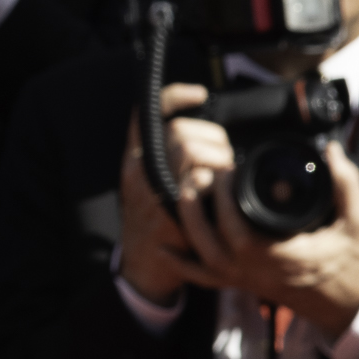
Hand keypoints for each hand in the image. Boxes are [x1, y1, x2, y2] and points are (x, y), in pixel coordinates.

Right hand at [117, 84, 232, 306]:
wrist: (144, 264)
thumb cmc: (152, 218)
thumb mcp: (144, 180)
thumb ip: (162, 153)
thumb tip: (193, 127)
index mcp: (134, 158)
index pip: (150, 111)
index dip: (176, 95)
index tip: (200, 94)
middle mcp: (139, 170)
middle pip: (179, 131)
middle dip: (210, 138)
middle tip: (224, 155)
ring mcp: (154, 191)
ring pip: (189, 152)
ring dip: (217, 159)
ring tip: (224, 174)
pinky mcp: (171, 212)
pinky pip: (198, 182)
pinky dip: (213, 181)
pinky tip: (218, 189)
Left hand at [169, 139, 358, 339]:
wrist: (346, 304)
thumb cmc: (352, 263)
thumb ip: (347, 184)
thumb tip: (333, 151)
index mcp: (283, 256)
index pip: (241, 230)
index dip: (227, 200)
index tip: (229, 170)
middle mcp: (257, 271)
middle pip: (213, 241)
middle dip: (201, 205)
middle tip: (201, 173)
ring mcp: (246, 279)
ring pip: (204, 257)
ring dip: (189, 224)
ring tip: (185, 191)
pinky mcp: (241, 282)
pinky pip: (204, 277)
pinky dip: (182, 264)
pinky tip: (164, 246)